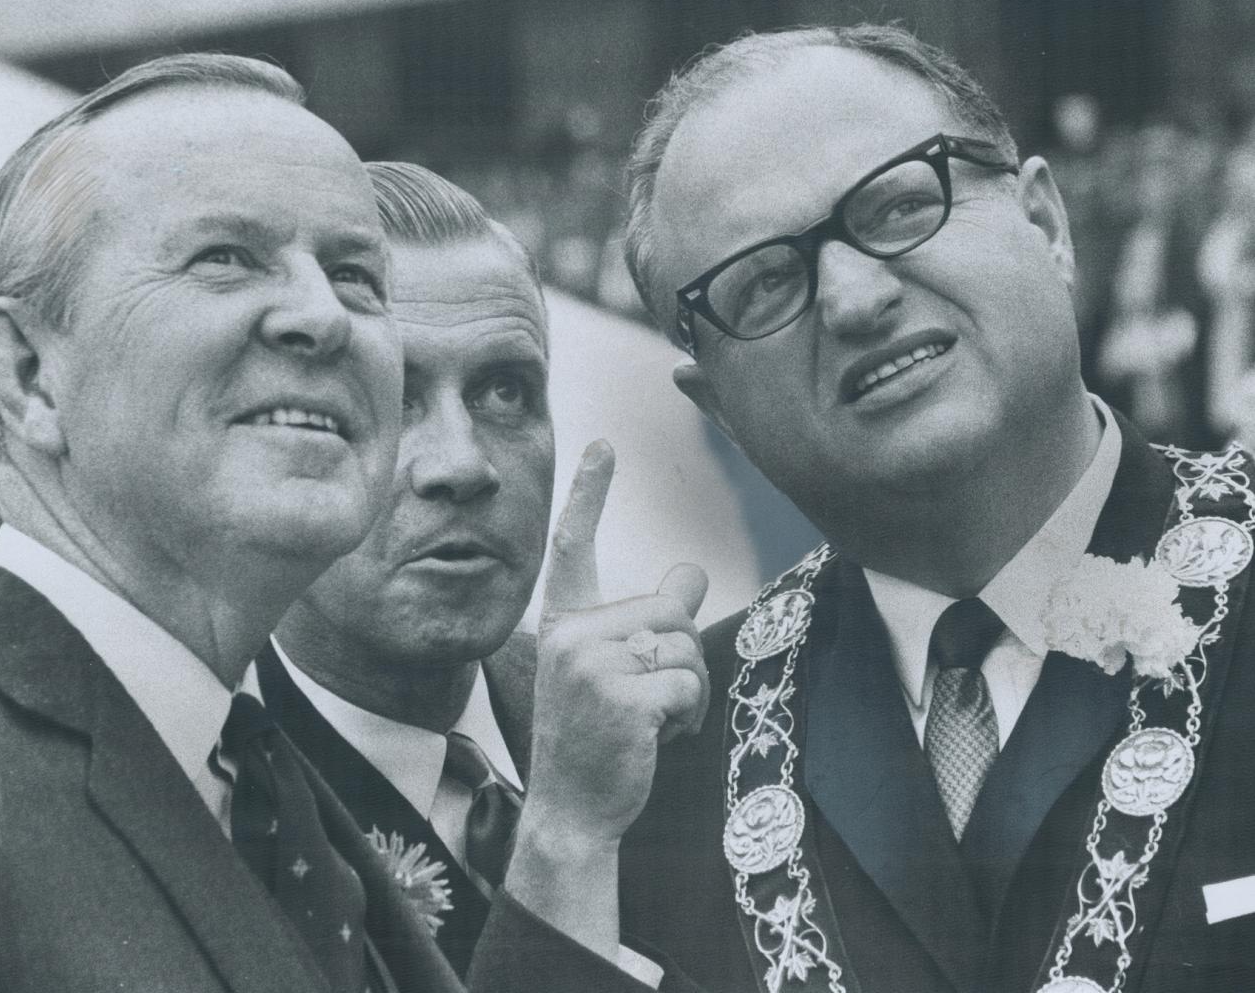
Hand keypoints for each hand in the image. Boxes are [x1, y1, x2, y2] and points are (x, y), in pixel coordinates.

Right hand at [523, 438, 708, 850]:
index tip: (602, 445)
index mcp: (563, 624)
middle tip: (650, 698)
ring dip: (689, 687)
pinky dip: (689, 712)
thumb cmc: (597, 738)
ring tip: (652, 720)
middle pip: (667, 607)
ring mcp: (592, 664)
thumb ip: (646, 621)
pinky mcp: (622, 695)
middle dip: (680, 652)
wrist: (572, 810)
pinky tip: (658, 737)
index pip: (573, 546)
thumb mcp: (611, 670)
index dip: (589, 493)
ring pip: (685, 643)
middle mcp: (571, 635)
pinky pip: (689, 681)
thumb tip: (691, 570)